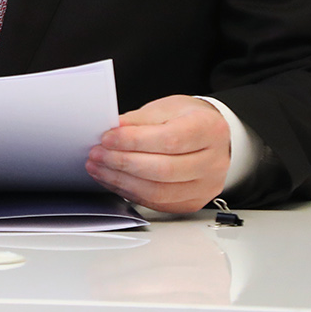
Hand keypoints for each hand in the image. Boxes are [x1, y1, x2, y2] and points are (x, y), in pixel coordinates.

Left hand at [86, 95, 229, 213]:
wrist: (211, 137)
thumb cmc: (189, 119)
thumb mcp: (166, 108)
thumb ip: (139, 120)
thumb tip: (112, 130)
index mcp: (209, 130)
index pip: (170, 140)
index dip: (134, 141)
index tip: (107, 138)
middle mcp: (213, 162)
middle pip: (164, 170)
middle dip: (123, 163)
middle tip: (97, 154)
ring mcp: (205, 186)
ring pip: (159, 192)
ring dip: (121, 181)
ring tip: (99, 168)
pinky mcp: (192, 203)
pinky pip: (157, 204)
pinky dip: (130, 192)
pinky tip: (114, 180)